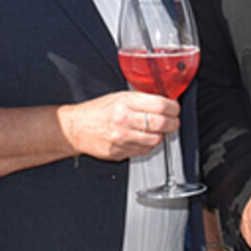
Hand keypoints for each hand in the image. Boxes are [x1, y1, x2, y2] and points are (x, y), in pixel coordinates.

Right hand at [59, 92, 177, 160]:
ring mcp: (122, 139)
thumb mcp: (119, 97)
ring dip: (161, 135)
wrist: (76, 128)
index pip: (160, 105)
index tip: (175, 109)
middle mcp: (124, 120)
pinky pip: (144, 150)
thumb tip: (164, 102)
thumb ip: (141, 99)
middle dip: (173, 123)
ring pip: (156, 140)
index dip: (173, 108)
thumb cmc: (97, 111)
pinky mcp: (121, 153)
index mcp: (125, 103)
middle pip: (162, 123)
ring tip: (156, 130)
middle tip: (173, 121)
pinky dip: (148, 144)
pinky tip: (143, 138)